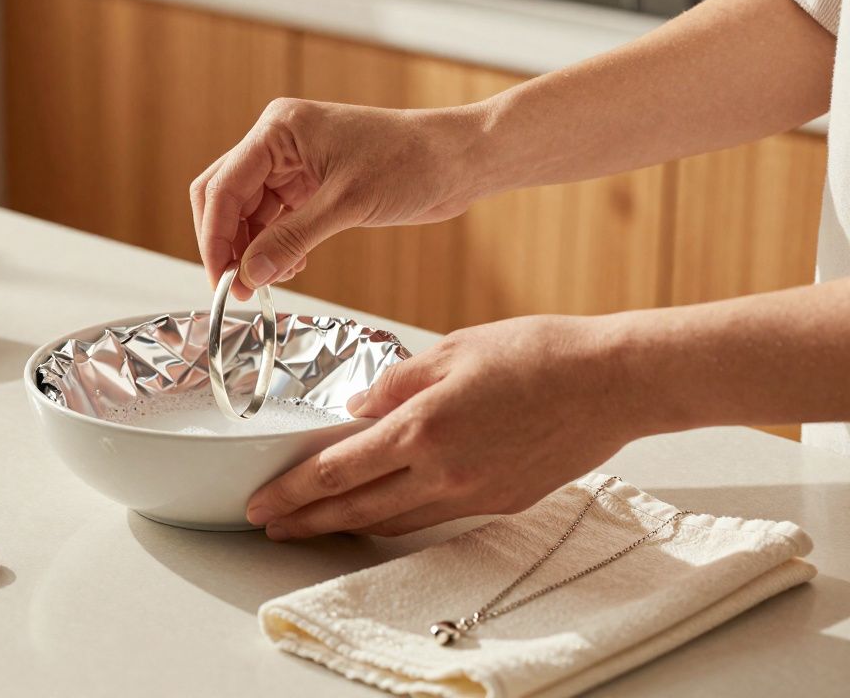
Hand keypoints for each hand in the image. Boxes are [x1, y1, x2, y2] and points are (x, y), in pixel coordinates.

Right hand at [189, 98, 485, 298]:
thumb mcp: (345, 205)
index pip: (222, 187)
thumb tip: (248, 275)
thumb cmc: (410, 162)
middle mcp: (278, 142)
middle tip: (237, 287)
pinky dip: (276, 245)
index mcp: (278, 130)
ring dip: (254, 249)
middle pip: (225, 197)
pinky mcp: (310, 184)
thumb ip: (290, 239)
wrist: (458, 160)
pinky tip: (293, 265)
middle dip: (227, 244)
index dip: (215, 237)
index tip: (221, 280)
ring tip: (273, 280)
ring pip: (248, 212)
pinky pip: (274, 218)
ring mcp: (293, 163)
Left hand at [245, 315, 651, 538]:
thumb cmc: (538, 354)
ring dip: (347, 526)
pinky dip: (396, 518)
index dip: (292, 491)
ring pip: (393, 522)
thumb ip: (397, 382)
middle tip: (270, 526)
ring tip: (313, 526)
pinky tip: (381, 511)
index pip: (336, 471)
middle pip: (356, 509)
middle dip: (306, 521)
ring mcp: (473, 494)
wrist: (612, 384)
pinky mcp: (499, 503)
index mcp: (423, 428)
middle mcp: (443, 473)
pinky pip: (432, 518)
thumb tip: (355, 407)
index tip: (262, 501)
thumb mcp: (454, 349)